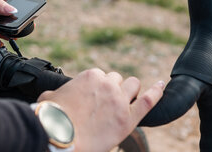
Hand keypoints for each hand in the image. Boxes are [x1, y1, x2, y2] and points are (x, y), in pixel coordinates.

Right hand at [38, 69, 164, 151]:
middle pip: (118, 79)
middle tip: (105, 104)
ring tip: (122, 103)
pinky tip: (161, 86)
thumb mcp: (49, 97)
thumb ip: (59, 92)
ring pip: (133, 85)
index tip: (94, 97)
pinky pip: (148, 101)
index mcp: (90, 76)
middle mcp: (107, 85)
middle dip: (113, 89)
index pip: (101, 75)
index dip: (99, 87)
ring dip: (129, 92)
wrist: (58, 136)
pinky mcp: (127, 119)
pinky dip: (157, 92)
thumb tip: (54, 96)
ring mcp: (119, 101)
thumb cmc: (51, 118)